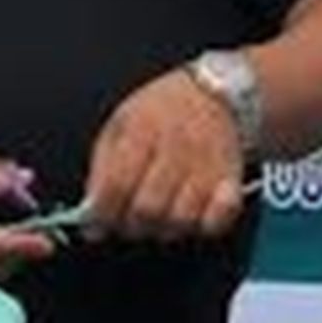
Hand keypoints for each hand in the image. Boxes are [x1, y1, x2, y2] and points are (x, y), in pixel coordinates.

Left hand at [73, 68, 250, 241]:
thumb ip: (102, 169)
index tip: (94, 226)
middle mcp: (177, 147)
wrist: (215, 94)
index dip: (101, 214)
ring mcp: (207, 165)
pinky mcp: (231, 181)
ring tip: (158, 215)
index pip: (117, 185)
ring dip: (164, 228)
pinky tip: (191, 213)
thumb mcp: (120, 124)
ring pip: (180, 221)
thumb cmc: (161, 112)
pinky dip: (203, 225)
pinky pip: (217, 221)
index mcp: (142, 130)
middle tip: (127, 220)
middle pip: (147, 209)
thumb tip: (90, 215)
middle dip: (130, 225)